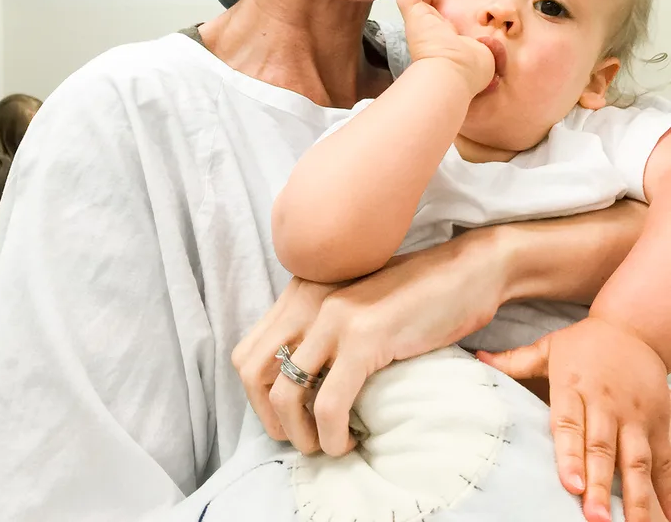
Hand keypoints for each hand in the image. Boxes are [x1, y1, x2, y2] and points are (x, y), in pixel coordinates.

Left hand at [235, 230, 506, 457]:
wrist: (469, 270)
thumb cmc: (421, 294)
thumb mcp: (359, 305)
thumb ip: (327, 329)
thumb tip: (306, 382)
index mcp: (304, 291)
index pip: (247, 351)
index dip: (257, 397)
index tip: (287, 420)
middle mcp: (309, 298)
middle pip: (253, 372)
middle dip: (271, 420)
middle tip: (301, 440)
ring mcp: (335, 317)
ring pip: (286, 393)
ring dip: (300, 434)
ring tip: (325, 446)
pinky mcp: (366, 337)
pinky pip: (329, 402)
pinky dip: (331, 434)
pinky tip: (346, 441)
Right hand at [395, 0, 493, 93]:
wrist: (455, 75)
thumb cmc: (470, 72)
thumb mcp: (485, 54)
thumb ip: (486, 45)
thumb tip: (492, 43)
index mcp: (443, 39)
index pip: (433, 16)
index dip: (433, 0)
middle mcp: (427, 30)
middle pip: (419, 2)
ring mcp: (418, 22)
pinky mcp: (412, 15)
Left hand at [477, 317, 670, 521]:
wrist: (633, 327)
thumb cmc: (584, 343)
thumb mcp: (549, 348)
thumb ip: (516, 361)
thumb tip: (477, 359)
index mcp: (575, 386)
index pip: (570, 424)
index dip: (570, 455)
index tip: (571, 485)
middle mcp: (607, 404)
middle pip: (603, 448)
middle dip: (600, 485)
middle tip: (595, 518)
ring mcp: (637, 416)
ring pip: (637, 460)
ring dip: (636, 496)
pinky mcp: (661, 423)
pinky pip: (665, 461)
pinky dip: (667, 490)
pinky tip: (665, 516)